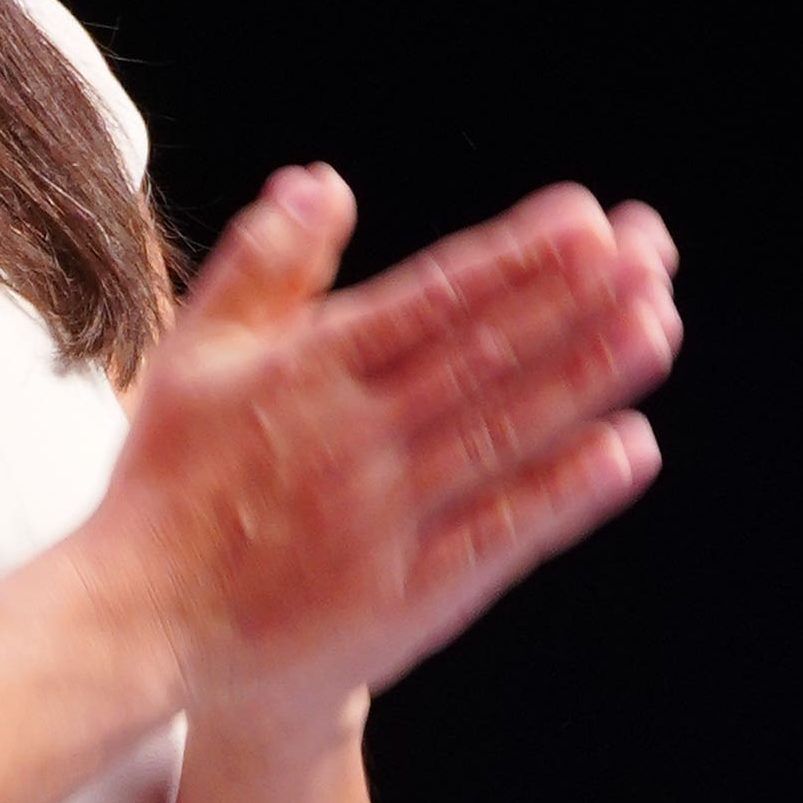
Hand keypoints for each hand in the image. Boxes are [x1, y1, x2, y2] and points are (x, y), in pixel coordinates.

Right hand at [65, 164, 679, 731]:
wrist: (144, 622)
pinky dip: (566, 491)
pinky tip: (627, 448)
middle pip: (485, 355)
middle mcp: (353, 438)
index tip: (586, 219)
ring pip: (504, 433)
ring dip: (587, 378)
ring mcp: (385, 520)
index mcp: (305, 371)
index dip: (514, 258)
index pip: (432, 299)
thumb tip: (322, 180)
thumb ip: (265, 263)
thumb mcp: (198, 349)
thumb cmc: (174, 477)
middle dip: (575, 300)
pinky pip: (501, 532)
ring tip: (658, 325)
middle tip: (653, 253)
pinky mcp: (407, 595)